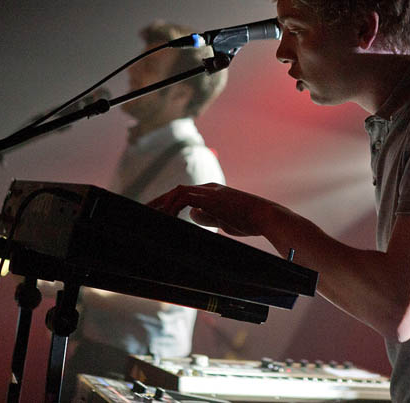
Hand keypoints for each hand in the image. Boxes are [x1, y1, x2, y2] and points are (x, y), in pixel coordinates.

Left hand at [148, 183, 283, 236]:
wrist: (264, 216)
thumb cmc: (249, 220)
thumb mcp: (224, 221)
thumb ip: (208, 216)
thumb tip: (192, 215)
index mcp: (212, 193)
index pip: (184, 195)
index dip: (169, 203)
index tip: (157, 212)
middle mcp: (209, 189)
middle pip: (177, 191)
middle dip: (159, 201)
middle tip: (144, 211)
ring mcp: (209, 192)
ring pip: (178, 192)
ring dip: (162, 203)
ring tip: (150, 214)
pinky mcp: (210, 197)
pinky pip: (183, 198)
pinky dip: (172, 206)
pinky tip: (166, 217)